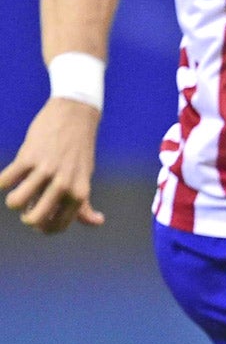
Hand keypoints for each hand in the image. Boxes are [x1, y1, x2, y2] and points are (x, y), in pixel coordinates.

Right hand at [2, 98, 104, 232]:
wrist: (74, 115)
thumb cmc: (78, 151)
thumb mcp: (84, 178)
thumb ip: (84, 203)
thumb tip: (97, 222)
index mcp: (79, 193)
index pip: (58, 225)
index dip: (44, 228)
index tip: (40, 220)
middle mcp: (64, 184)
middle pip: (35, 218)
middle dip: (27, 218)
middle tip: (27, 208)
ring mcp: (46, 170)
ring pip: (16, 201)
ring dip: (13, 201)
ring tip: (18, 193)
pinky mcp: (28, 156)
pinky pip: (5, 180)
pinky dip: (3, 182)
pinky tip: (10, 177)